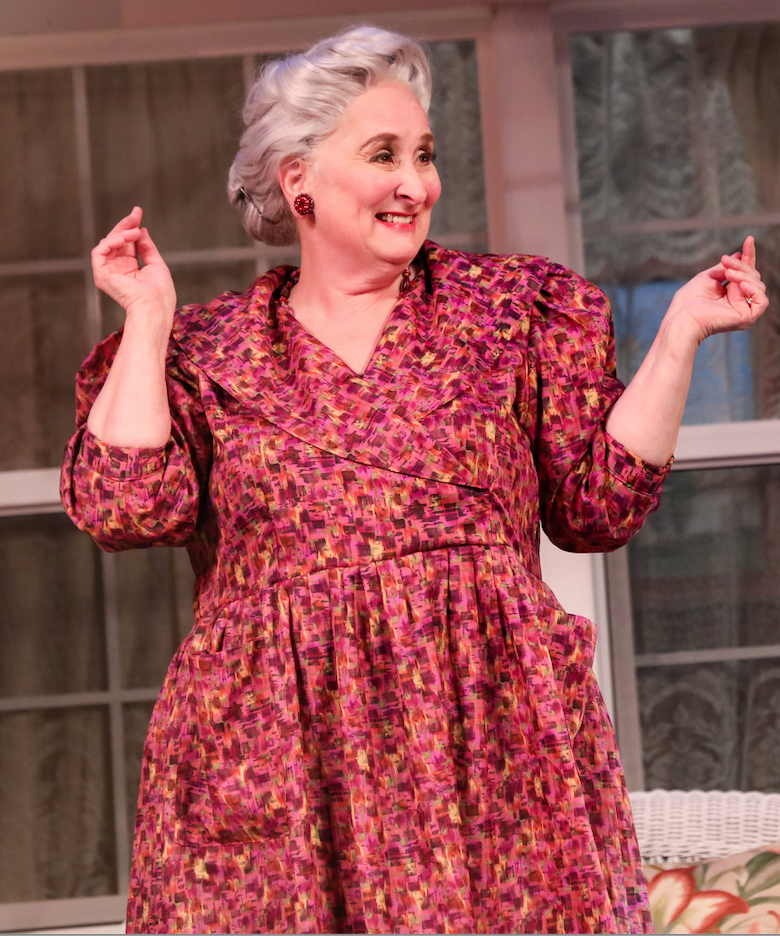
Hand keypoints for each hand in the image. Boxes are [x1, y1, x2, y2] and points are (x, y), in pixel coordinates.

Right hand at [91, 207, 175, 321]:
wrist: (155, 306)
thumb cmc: (160, 292)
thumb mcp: (156, 264)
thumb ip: (147, 248)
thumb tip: (141, 230)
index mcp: (130, 270)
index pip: (127, 244)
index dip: (131, 227)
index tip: (138, 212)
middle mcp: (118, 270)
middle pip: (117, 241)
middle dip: (126, 225)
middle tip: (136, 213)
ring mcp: (108, 272)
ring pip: (108, 243)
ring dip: (122, 233)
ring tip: (135, 231)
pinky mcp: (101, 274)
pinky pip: (99, 251)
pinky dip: (110, 241)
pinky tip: (124, 238)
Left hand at [666, 236, 768, 346]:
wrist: (683, 317)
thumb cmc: (689, 300)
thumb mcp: (708, 277)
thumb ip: (725, 267)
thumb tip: (740, 255)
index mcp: (730, 293)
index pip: (745, 272)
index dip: (748, 255)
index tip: (749, 239)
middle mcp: (739, 301)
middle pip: (752, 276)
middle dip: (741, 265)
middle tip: (724, 261)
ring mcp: (743, 309)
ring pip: (757, 285)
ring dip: (744, 275)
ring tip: (728, 274)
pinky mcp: (746, 318)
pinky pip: (762, 301)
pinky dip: (754, 289)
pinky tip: (741, 285)